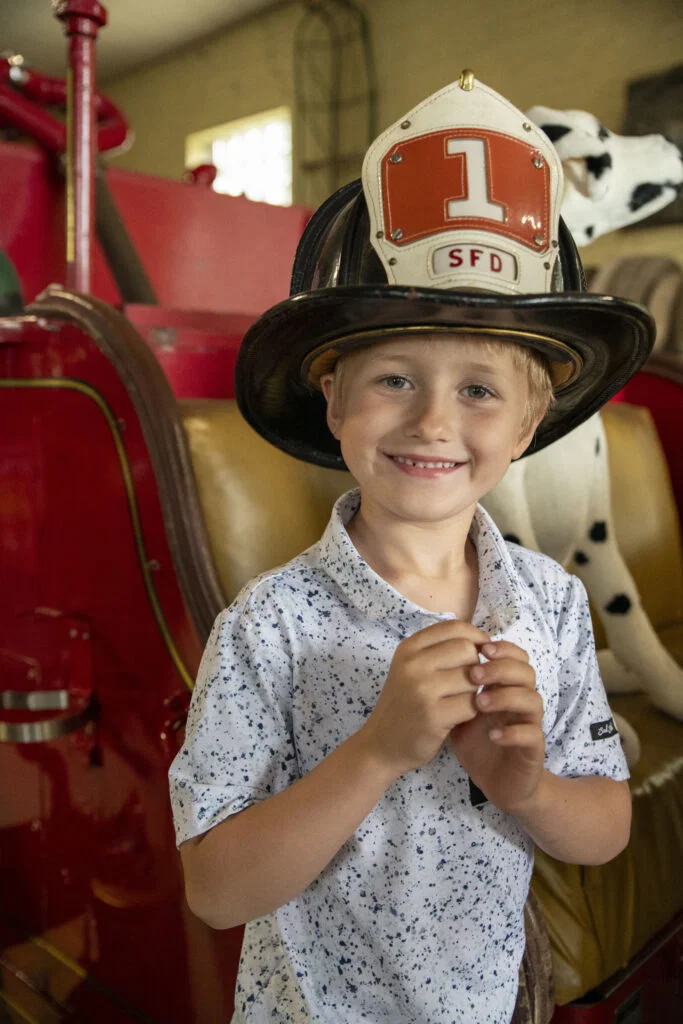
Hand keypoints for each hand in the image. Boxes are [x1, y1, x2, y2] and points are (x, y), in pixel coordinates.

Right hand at [359, 620, 488, 777]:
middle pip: (467, 650)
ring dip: (474, 691)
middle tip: (466, 682)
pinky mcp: (433, 715)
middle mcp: (413, 664)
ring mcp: (422, 689)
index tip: (482, 651)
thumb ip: (440, 651)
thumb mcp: (411, 668)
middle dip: (475, 666)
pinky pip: (471, 704)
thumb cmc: (404, 704)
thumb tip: (483, 640)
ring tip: (459, 700)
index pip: (455, 627)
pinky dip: (471, 711)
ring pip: (473, 678)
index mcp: (409, 648)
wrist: (381, 744)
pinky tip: (457, 716)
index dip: (476, 636)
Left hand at [448, 640, 544, 813]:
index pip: (513, 657)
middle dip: (501, 668)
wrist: (495, 783)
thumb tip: (432, 660)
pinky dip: (513, 732)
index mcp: (505, 688)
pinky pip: (532, 734)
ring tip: (479, 703)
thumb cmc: (476, 743)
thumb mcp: (458, 712)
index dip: (501, 648)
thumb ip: (453, 689)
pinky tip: (493, 735)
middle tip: (475, 673)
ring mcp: (529, 724)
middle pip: (526, 671)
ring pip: (532, 699)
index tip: (478, 647)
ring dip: (506, 696)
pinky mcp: (533, 750)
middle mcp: (521, 702)